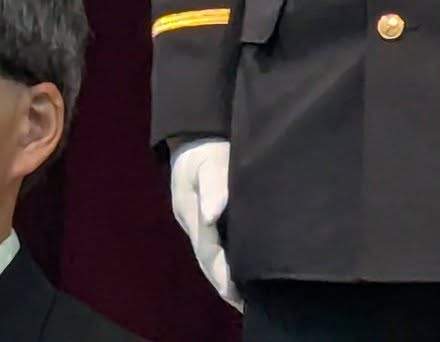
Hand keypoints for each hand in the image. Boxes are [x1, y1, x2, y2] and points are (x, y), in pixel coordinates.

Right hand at [168, 137, 240, 310]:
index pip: (207, 249)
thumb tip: (212, 215)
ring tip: (249, 298)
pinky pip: (221, 246)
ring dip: (228, 276)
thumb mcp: (207, 161)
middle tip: (246, 304)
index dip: (220, 272)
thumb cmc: (204, 149)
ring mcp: (202, 224)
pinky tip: (248, 272)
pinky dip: (232, 262)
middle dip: (225, 283)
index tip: (234, 291)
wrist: (197, 136)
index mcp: (191, 214)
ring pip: (214, 256)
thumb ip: (213, 183)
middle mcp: (196, 224)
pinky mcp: (212, 221)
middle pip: (209, 260)